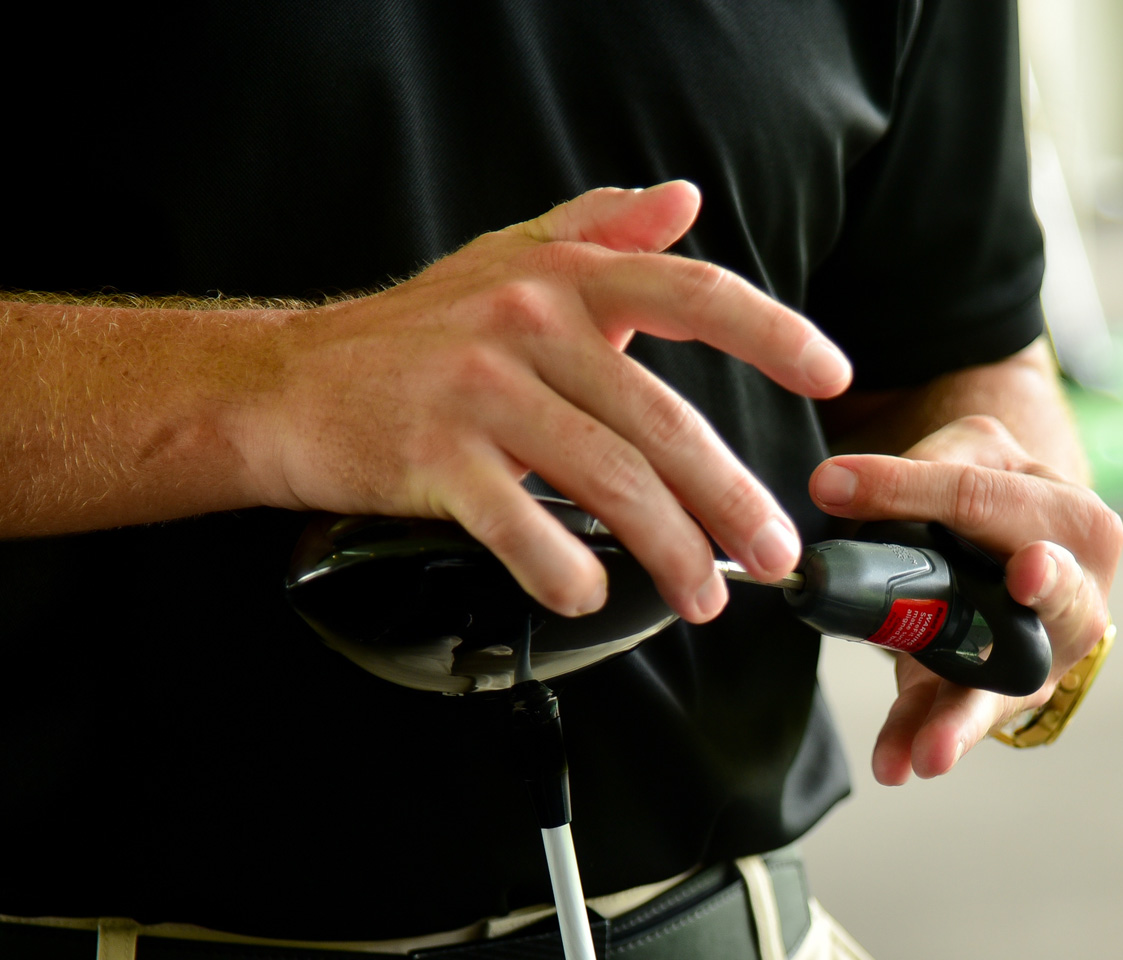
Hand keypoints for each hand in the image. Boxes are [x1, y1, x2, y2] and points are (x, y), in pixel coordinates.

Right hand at [230, 182, 850, 622]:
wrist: (288, 384)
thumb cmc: (412, 334)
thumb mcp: (507, 262)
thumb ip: (601, 231)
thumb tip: (684, 201)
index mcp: (562, 279)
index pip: (693, 293)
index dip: (773, 335)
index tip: (833, 379)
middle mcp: (529, 325)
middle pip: (663, 422)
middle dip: (731, 499)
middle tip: (774, 553)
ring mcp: (480, 392)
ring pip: (609, 481)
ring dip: (671, 551)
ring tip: (704, 596)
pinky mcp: (434, 457)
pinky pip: (522, 525)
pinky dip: (566, 568)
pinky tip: (594, 593)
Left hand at [809, 416, 1122, 783]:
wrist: (1020, 555)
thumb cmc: (995, 503)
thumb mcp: (971, 460)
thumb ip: (919, 466)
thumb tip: (835, 486)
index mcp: (1077, 522)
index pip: (988, 497)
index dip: (909, 486)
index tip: (832, 484)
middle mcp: (1079, 599)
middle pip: (1053, 593)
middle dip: (1044, 584)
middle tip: (1025, 576)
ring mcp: (1044, 662)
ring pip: (1006, 687)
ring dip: (964, 718)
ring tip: (932, 750)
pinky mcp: (999, 701)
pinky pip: (957, 720)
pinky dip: (923, 739)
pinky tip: (895, 765)